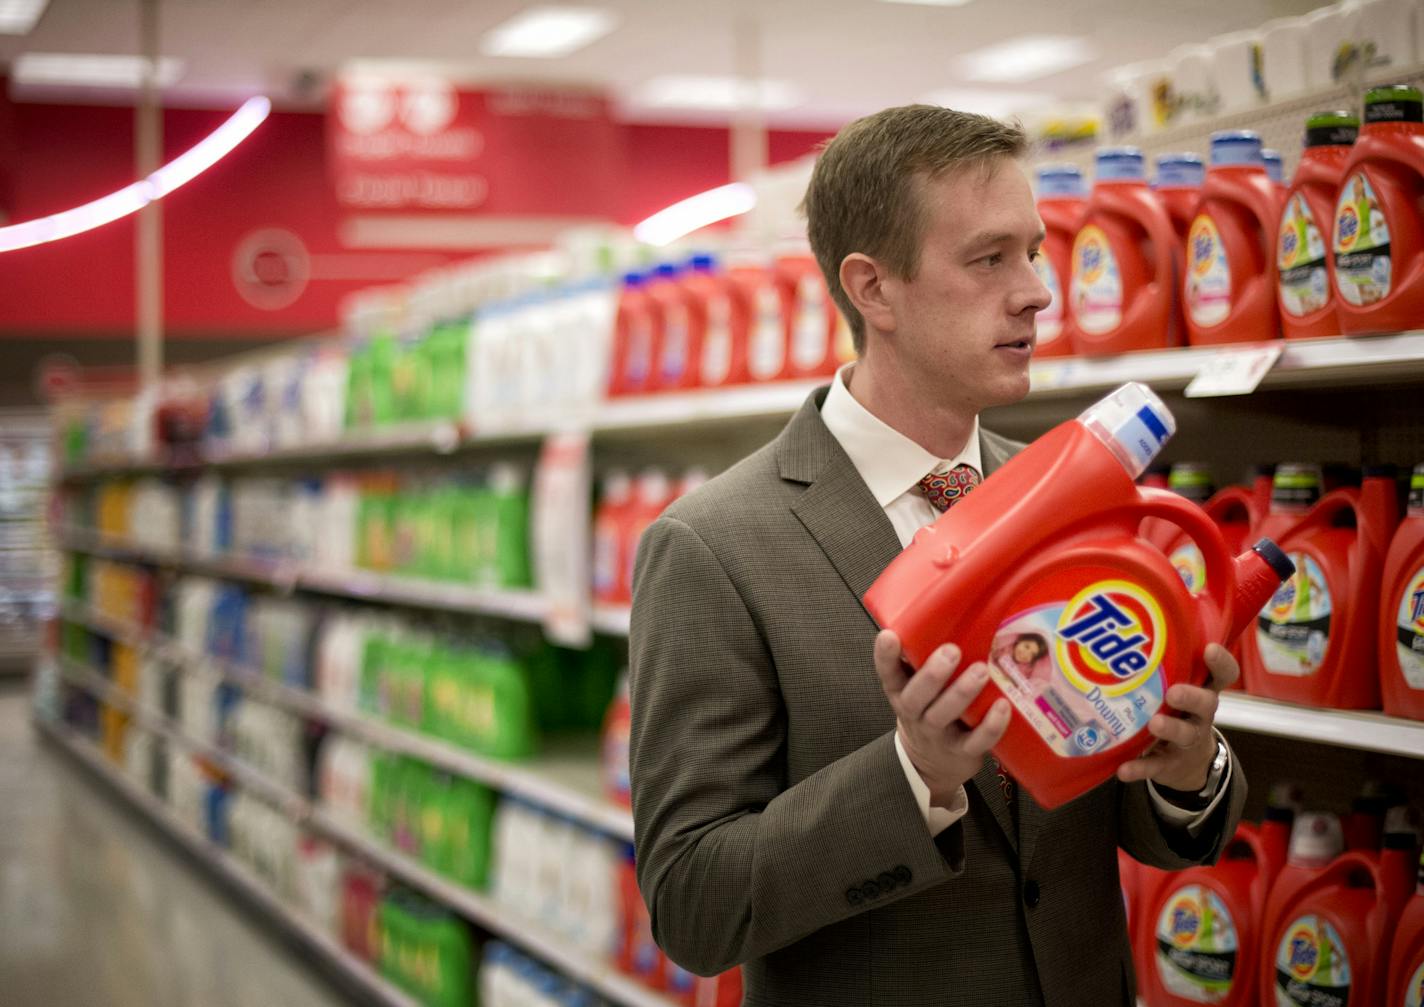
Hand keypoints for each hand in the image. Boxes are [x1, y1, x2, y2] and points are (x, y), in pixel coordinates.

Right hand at [874, 630, 1011, 808]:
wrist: (932, 763)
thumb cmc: (928, 711)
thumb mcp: (915, 686)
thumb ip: (922, 658)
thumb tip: (943, 611)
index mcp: (900, 692)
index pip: (887, 673)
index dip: (885, 656)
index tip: (889, 636)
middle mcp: (915, 714)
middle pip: (915, 697)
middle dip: (932, 674)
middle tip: (951, 651)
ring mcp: (937, 734)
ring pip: (944, 715)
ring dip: (962, 693)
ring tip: (980, 671)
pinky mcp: (962, 751)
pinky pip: (975, 741)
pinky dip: (990, 726)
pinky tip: (1002, 707)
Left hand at [1116, 643, 1237, 790]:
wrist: (1189, 764)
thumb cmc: (1178, 712)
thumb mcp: (1179, 689)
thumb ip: (1163, 666)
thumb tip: (1120, 633)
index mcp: (1204, 692)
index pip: (1223, 675)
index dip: (1221, 663)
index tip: (1210, 649)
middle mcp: (1200, 716)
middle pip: (1206, 704)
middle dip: (1191, 697)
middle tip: (1174, 692)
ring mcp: (1187, 742)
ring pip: (1184, 735)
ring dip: (1170, 729)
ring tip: (1154, 724)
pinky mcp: (1169, 764)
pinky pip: (1154, 767)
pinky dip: (1139, 769)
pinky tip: (1122, 770)